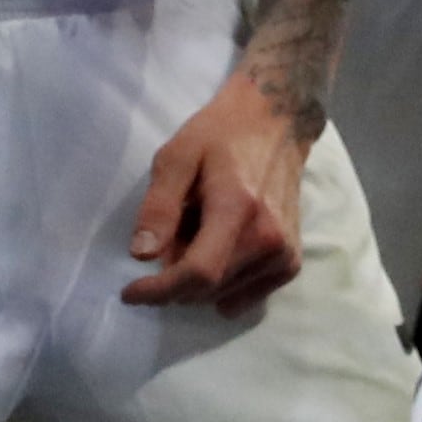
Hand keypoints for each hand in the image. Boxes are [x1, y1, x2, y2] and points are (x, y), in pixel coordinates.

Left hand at [122, 70, 314, 309]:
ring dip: (196, 282)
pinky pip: (246, 296)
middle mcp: (268, 240)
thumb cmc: (219, 136)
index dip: (159, 290)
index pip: (198, 272)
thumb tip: (140, 255)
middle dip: (171, 283)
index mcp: (237, 209)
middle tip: (162, 244)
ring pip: (224, 295)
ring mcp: (284, 255)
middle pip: (208, 289)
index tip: (129, 293)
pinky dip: (220, 285)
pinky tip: (214, 250)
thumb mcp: (176, 158)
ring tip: (192, 235)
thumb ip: (159, 207)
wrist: (276, 126)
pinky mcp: (291, 263)